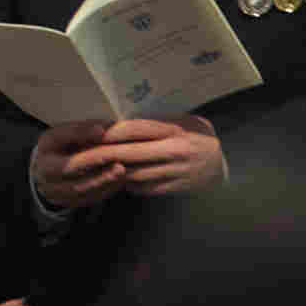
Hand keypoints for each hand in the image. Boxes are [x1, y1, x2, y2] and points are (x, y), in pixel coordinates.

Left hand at [32, 116, 225, 203]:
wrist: (225, 168)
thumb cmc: (199, 137)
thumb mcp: (185, 120)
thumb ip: (158, 120)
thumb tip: (123, 117)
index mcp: (175, 131)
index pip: (136, 130)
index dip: (111, 131)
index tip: (92, 131)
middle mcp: (174, 153)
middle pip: (129, 153)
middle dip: (103, 153)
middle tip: (81, 151)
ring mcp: (173, 174)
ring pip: (132, 173)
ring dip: (111, 169)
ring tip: (91, 164)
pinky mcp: (171, 189)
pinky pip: (141, 187)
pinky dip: (125, 182)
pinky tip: (112, 176)